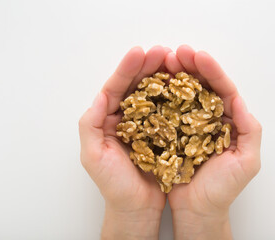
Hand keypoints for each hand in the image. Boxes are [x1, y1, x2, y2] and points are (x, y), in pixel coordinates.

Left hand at [78, 46, 171, 239]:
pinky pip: (169, 110)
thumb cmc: (113, 186)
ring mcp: (146, 124)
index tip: (140, 53)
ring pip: (154, 94)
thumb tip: (100, 95)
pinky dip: (176, 96)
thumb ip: (90, 125)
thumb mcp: (93, 156)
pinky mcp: (163, 132)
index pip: (116, 88)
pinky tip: (184, 85)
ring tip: (176, 62)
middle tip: (164, 51)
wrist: (136, 207)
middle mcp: (126, 117)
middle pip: (136, 85)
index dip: (126, 69)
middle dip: (148, 67)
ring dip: (163, 77)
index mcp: (107, 119)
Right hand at [164, 45, 261, 239]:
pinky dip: (161, 96)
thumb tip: (239, 101)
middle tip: (177, 52)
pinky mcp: (172, 132)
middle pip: (202, 86)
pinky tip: (153, 84)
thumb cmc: (224, 189)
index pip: (222, 90)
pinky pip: (167, 110)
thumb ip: (249, 130)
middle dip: (191, 67)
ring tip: (163, 61)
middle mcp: (209, 118)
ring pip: (183, 94)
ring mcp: (189, 124)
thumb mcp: (247, 162)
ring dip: (175, 76)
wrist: (198, 209)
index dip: (212, 71)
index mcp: (229, 121)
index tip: (198, 56)